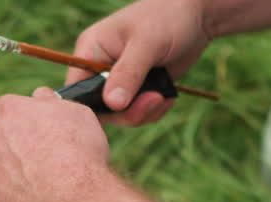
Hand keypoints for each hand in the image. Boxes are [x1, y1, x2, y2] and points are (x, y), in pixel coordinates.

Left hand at [0, 88, 112, 201]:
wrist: (73, 196)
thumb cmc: (78, 151)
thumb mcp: (76, 113)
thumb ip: (52, 102)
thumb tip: (42, 97)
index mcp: (13, 111)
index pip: (5, 105)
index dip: (20, 113)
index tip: (33, 121)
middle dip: (1, 135)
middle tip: (25, 144)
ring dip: (11, 164)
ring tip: (40, 174)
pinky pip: (2, 189)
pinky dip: (16, 189)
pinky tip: (38, 193)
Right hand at [67, 0, 210, 125]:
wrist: (194, 17)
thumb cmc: (167, 18)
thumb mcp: (147, 44)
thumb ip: (128, 73)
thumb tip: (111, 104)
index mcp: (90, 51)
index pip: (76, 91)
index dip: (90, 109)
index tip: (118, 111)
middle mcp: (98, 69)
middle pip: (99, 109)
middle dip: (127, 112)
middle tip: (154, 100)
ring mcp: (117, 82)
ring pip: (119, 115)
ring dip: (143, 112)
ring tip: (163, 96)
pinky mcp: (135, 91)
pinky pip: (135, 114)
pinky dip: (152, 111)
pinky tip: (166, 96)